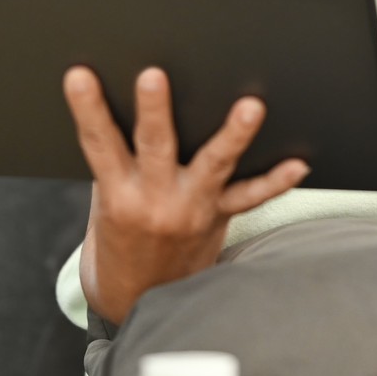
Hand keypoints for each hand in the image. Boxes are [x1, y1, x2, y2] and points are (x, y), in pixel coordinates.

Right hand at [62, 65, 309, 324]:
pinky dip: (275, 182)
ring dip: (233, 135)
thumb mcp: (105, 198)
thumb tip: (130, 101)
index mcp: (118, 193)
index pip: (98, 143)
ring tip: (250, 108)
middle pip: (154, 146)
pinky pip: (250, 198)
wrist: (138, 298)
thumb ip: (119, 158)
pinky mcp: (218, 218)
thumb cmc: (120, 236)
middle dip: (154, 111)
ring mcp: (189, 209)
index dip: (86, 108)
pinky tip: (298, 165)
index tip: (78, 77)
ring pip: (212, 165)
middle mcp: (154, 200)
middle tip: (152, 77)